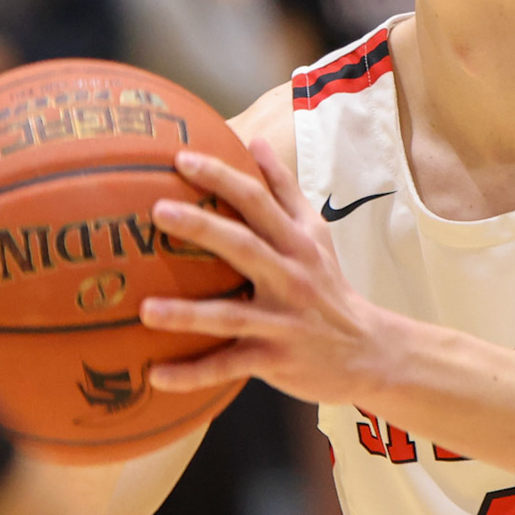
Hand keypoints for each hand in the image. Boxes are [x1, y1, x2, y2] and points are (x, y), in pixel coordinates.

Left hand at [140, 140, 396, 404]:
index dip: (222, 177)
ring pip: (230, 316)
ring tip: (145, 310)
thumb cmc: (329, 286)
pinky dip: (193, 374)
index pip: (257, 201)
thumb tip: (255, 140)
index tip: (182, 159)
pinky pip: (228, 367)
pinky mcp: (274, 360)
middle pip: (244, 246)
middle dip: (202, 227)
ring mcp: (281, 322)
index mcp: (296, 243)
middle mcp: (290, 278)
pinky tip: (155, 374)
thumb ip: (284, 189)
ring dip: (187, 315)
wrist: (369, 351)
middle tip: (158, 211)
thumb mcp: (314, 233)